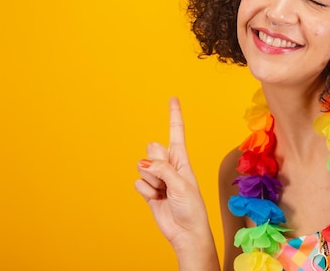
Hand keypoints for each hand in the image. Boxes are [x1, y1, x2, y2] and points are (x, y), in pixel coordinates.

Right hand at [135, 97, 209, 245]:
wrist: (185, 231)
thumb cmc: (191, 207)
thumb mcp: (181, 184)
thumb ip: (162, 169)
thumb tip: (143, 162)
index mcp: (181, 158)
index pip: (176, 132)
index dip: (174, 114)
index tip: (173, 98)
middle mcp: (169, 165)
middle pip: (152, 148)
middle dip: (155, 162)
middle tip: (167, 180)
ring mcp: (158, 177)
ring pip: (142, 167)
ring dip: (152, 181)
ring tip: (164, 193)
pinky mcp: (149, 190)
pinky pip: (138, 183)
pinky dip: (146, 192)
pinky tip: (157, 200)